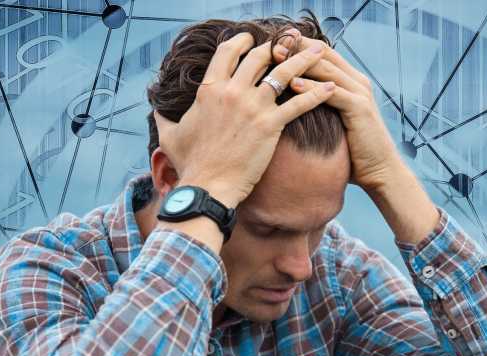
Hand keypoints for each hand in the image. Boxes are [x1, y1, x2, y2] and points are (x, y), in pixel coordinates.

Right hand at [153, 32, 335, 206]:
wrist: (207, 187)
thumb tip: (154, 109)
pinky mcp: (271, 125)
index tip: (253, 39)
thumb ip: (163, 117)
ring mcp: (253, 107)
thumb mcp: (170, 136)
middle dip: (278, 45)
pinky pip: (299, 103)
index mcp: (209, 90)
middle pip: (260, 57)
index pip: (228, 52)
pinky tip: (332, 88)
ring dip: (304, 59)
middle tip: (292, 40)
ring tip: (320, 52)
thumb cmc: (190, 164)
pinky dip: (318, 94)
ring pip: (284, 73)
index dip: (242, 42)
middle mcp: (232, 92)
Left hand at [272, 35, 401, 193]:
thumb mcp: (334, 120)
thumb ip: (320, 104)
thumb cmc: (353, 150)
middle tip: (273, 43)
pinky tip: (293, 84)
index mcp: (351, 80)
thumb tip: (292, 99)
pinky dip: (312, 87)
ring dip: (300, 62)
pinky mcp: (360, 108)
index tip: (275, 42)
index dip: (299, 45)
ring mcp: (360, 93)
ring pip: (327, 69)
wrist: (379, 170)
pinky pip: (332, 93)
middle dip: (297, 48)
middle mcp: (357, 81)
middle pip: (323, 54)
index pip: (322, 53)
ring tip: (277, 57)